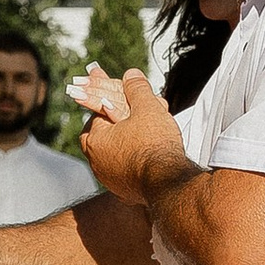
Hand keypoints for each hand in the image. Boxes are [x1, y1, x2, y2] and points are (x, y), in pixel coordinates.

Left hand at [71, 65, 189, 211]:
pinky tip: (150, 150)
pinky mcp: (124, 190)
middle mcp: (96, 161)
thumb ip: (137, 89)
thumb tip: (131, 74)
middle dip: (121, 115)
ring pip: (118, 148)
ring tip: (150, 128)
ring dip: (130, 136)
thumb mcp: (147, 108)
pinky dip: (136, 156)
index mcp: (94, 139)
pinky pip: (128, 166)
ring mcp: (109, 178)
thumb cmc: (155, 145)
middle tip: (137, 108)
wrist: (169, 185)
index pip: (98, 108)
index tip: (105, 80)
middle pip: (107, 129)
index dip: (110, 92)